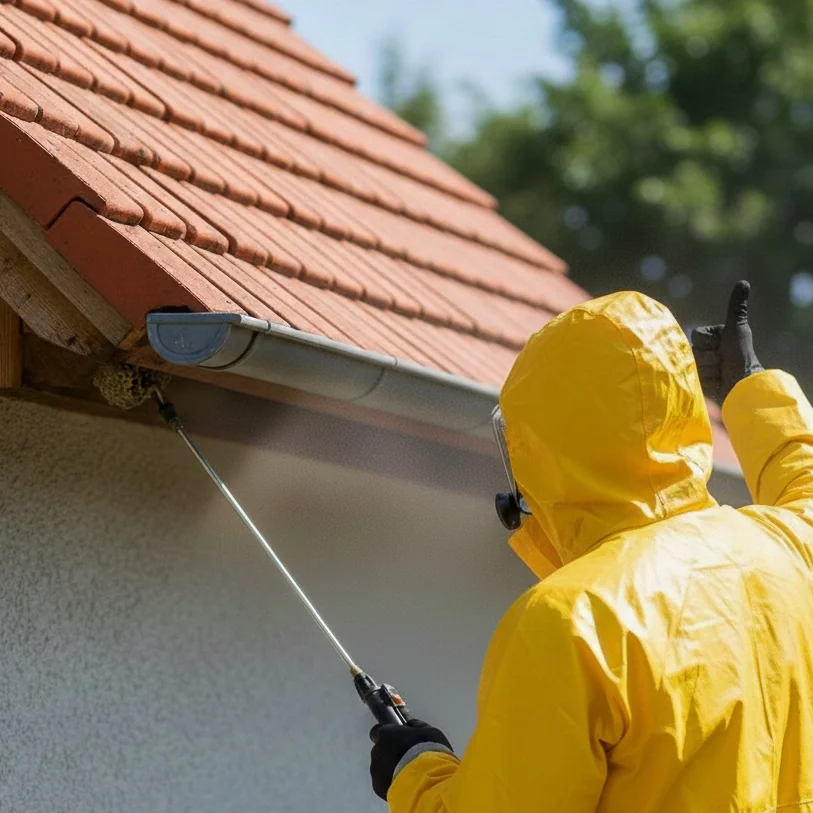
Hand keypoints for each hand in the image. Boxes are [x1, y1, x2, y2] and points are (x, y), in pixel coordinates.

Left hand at [369, 719, 453, 799]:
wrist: (426, 784)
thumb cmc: (428, 752)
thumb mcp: (429, 732)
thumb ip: (416, 725)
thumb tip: (410, 723)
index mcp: (387, 734)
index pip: (378, 730)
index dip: (388, 735)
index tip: (398, 739)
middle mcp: (377, 750)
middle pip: (380, 750)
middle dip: (390, 753)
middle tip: (407, 758)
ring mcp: (375, 771)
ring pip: (380, 767)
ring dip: (390, 768)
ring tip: (408, 774)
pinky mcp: (377, 788)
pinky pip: (382, 781)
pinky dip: (391, 781)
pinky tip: (405, 784)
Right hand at [691, 281, 763, 403]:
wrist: (742, 383)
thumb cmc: (740, 354)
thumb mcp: (737, 328)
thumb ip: (736, 307)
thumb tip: (743, 282)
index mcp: (714, 337)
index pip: (696, 335)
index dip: (708, 342)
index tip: (722, 346)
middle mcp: (708, 351)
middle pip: (693, 350)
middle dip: (708, 358)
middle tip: (722, 362)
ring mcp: (704, 367)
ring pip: (693, 365)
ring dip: (708, 370)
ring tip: (721, 374)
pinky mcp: (701, 383)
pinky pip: (694, 379)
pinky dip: (707, 382)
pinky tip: (718, 383)